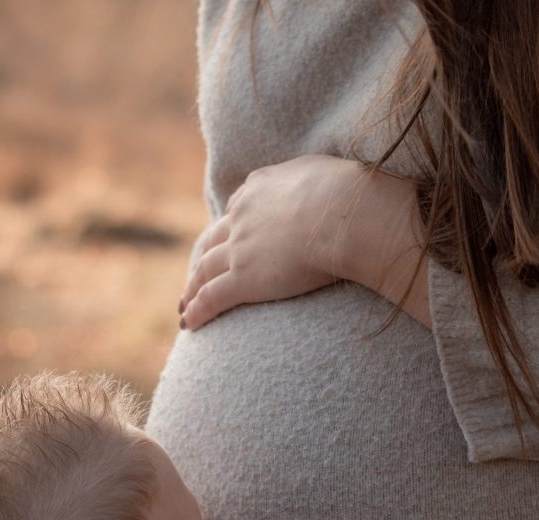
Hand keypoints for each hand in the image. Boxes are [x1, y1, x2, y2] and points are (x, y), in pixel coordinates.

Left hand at [179, 154, 431, 330]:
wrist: (345, 214)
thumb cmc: (352, 195)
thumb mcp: (332, 176)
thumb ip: (323, 185)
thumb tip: (340, 191)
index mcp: (261, 188)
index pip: (239, 209)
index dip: (230, 229)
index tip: (227, 242)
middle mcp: (243, 216)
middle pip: (213, 240)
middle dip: (202, 260)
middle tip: (194, 278)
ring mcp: (240, 248)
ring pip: (204, 270)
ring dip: (192, 289)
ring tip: (185, 305)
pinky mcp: (243, 278)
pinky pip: (211, 297)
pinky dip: (196, 310)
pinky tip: (189, 324)